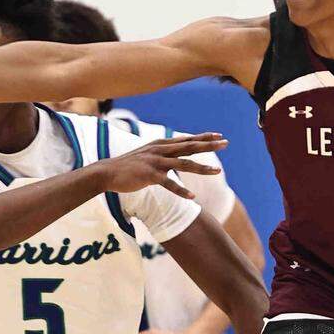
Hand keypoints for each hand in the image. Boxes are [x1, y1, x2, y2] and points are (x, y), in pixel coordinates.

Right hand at [99, 133, 225, 198]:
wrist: (107, 172)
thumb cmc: (129, 166)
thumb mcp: (148, 155)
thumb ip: (163, 154)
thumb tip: (176, 156)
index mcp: (161, 144)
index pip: (187, 139)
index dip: (203, 137)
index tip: (219, 136)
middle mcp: (160, 150)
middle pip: (189, 146)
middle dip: (209, 146)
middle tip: (226, 143)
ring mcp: (155, 162)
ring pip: (183, 164)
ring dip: (202, 168)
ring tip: (217, 172)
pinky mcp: (149, 175)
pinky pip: (169, 184)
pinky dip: (181, 191)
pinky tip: (192, 197)